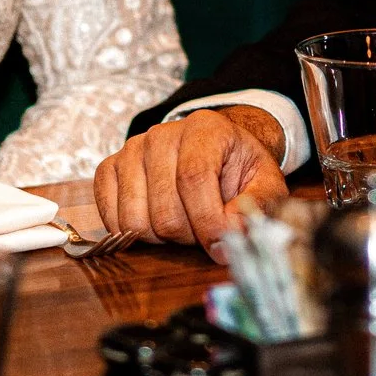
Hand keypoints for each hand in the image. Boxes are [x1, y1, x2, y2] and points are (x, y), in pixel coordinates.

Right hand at [93, 106, 290, 256]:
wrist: (215, 153)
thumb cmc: (239, 171)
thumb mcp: (265, 184)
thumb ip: (256, 209)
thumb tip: (228, 241)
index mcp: (204, 128)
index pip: (194, 178)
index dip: (207, 221)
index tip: (221, 246)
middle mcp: (161, 134)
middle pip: (164, 209)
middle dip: (188, 235)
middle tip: (204, 228)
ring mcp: (131, 150)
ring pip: (135, 219)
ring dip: (162, 238)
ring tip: (183, 222)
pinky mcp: (110, 168)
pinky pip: (109, 215)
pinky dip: (133, 233)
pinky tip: (156, 223)